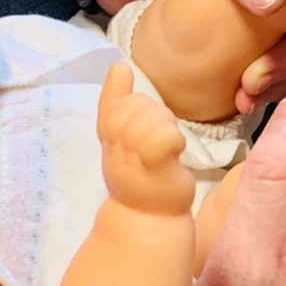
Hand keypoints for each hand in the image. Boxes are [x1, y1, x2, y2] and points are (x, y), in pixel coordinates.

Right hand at [97, 62, 193, 213]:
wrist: (149, 220)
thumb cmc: (141, 175)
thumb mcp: (122, 139)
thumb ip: (116, 104)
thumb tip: (118, 65)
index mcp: (108, 139)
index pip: (111, 105)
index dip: (127, 102)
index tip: (130, 100)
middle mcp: (115, 149)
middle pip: (135, 106)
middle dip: (153, 113)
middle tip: (160, 138)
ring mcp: (134, 159)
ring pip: (151, 117)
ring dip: (166, 126)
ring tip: (168, 147)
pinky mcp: (157, 168)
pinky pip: (163, 137)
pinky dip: (172, 138)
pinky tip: (176, 150)